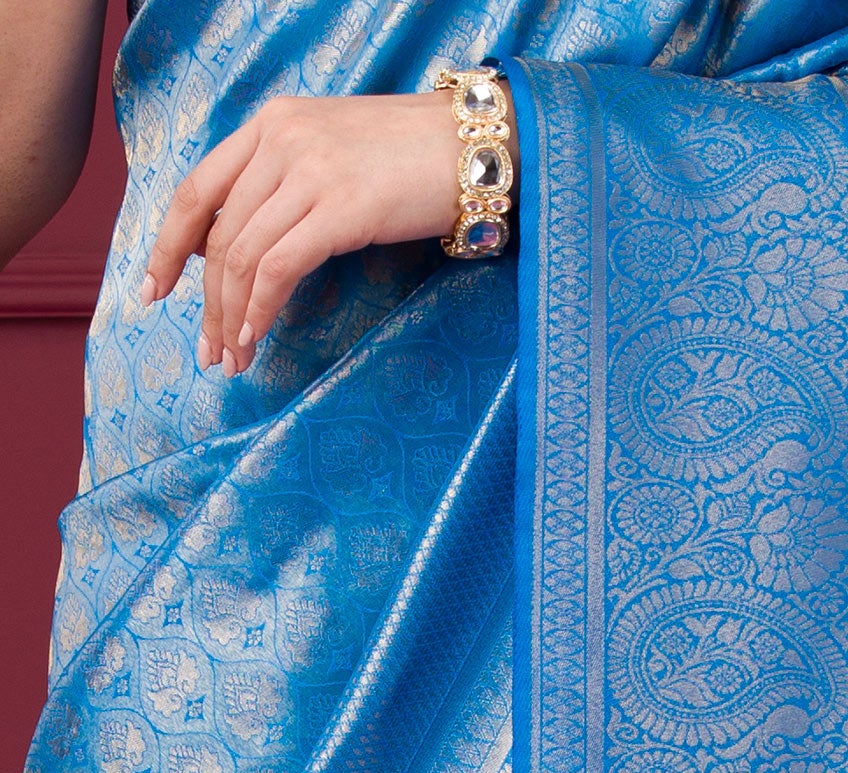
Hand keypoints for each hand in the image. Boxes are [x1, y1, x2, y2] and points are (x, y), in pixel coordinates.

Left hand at [140, 91, 517, 374]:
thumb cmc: (414, 159)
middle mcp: (281, 139)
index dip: (169, 245)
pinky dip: (261, 308)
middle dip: (206, 303)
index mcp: (271, 123)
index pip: (198, 190)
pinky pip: (279, 267)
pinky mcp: (340, 207)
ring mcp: (309, 170)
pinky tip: (257, 336)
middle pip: (219, 235)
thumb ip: (290, 183)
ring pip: (243, 257)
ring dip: (232, 317)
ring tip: (235, 358)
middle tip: (209, 352)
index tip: (156, 291)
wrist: (476, 148)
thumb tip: (252, 250)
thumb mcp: (335, 154)